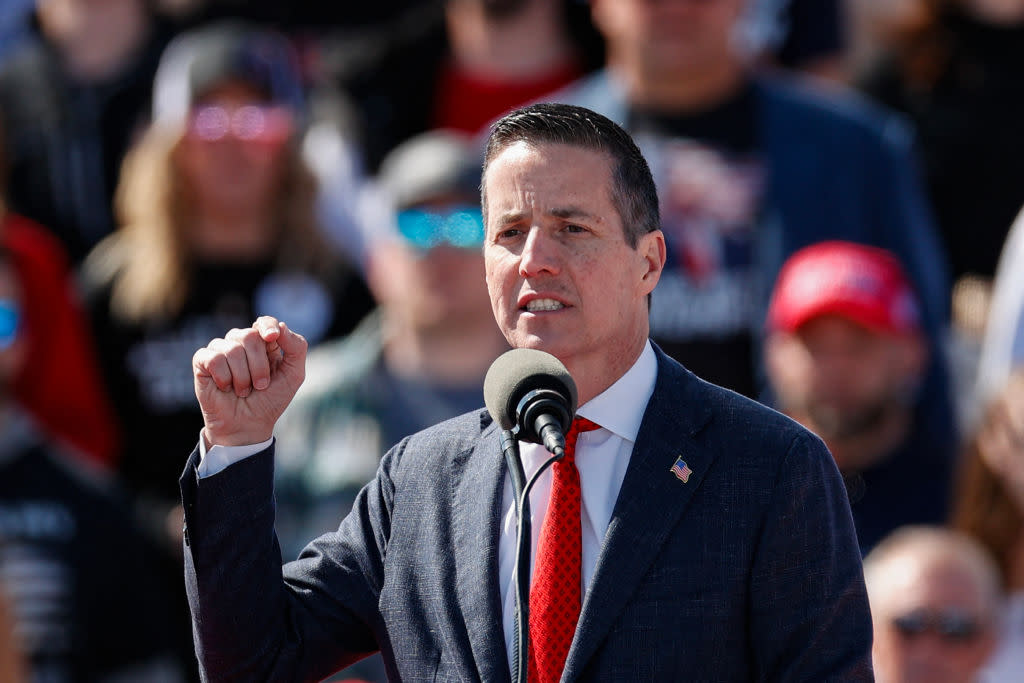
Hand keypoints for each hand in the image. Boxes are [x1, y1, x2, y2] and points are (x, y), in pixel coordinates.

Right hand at [192, 316, 306, 446]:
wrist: (247, 425)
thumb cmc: (270, 400)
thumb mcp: (293, 375)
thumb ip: (296, 348)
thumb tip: (280, 326)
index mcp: (263, 342)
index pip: (265, 322)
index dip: (268, 326)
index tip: (272, 338)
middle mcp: (241, 342)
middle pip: (249, 336)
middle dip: (259, 366)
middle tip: (260, 385)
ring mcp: (220, 349)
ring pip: (232, 349)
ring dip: (243, 377)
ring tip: (243, 390)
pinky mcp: (202, 361)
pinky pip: (214, 358)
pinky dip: (224, 378)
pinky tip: (226, 387)